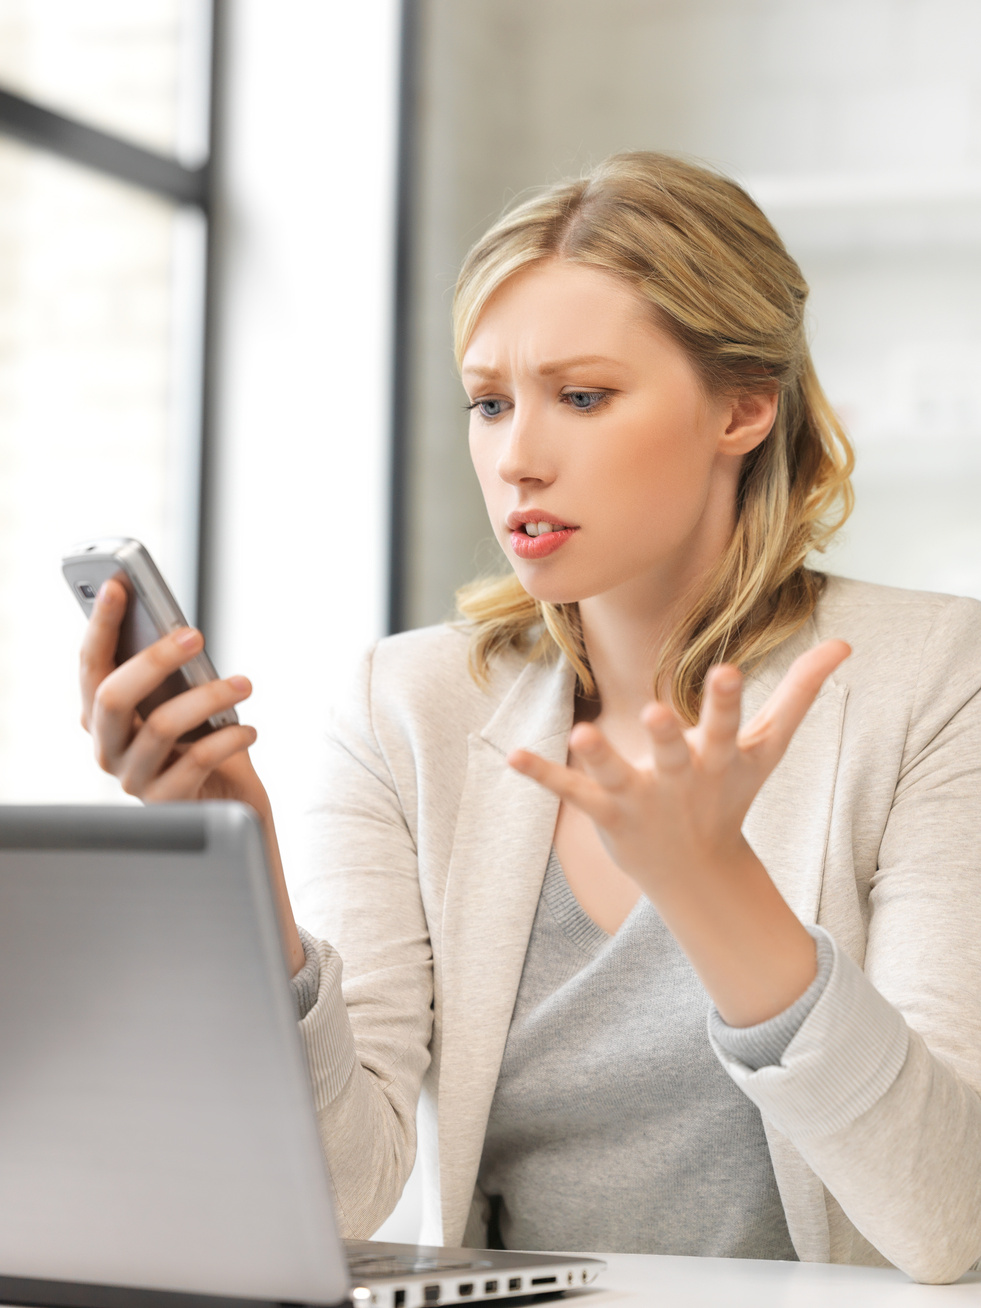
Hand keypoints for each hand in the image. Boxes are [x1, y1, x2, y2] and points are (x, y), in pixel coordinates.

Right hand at [79, 578, 305, 975]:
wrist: (229, 807)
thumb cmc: (203, 740)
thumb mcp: (185, 699)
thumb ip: (173, 672)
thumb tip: (178, 629)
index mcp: (102, 714)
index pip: (90, 664)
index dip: (100, 624)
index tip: (118, 583)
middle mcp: (106, 746)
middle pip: (113, 696)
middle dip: (153, 659)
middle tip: (196, 635)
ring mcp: (131, 778)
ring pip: (159, 728)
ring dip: (208, 698)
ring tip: (245, 683)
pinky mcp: (166, 804)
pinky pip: (194, 764)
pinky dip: (227, 740)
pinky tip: (251, 728)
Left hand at [508, 639, 850, 1023]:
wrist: (699, 873)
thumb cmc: (732, 794)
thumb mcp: (769, 747)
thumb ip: (801, 692)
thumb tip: (844, 642)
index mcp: (720, 759)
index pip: (727, 725)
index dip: (726, 700)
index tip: (726, 669)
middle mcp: (681, 780)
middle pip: (675, 754)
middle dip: (668, 735)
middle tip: (655, 712)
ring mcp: (641, 799)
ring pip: (616, 775)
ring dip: (598, 756)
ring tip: (580, 732)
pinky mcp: (606, 813)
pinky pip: (572, 793)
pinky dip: (544, 775)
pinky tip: (513, 755)